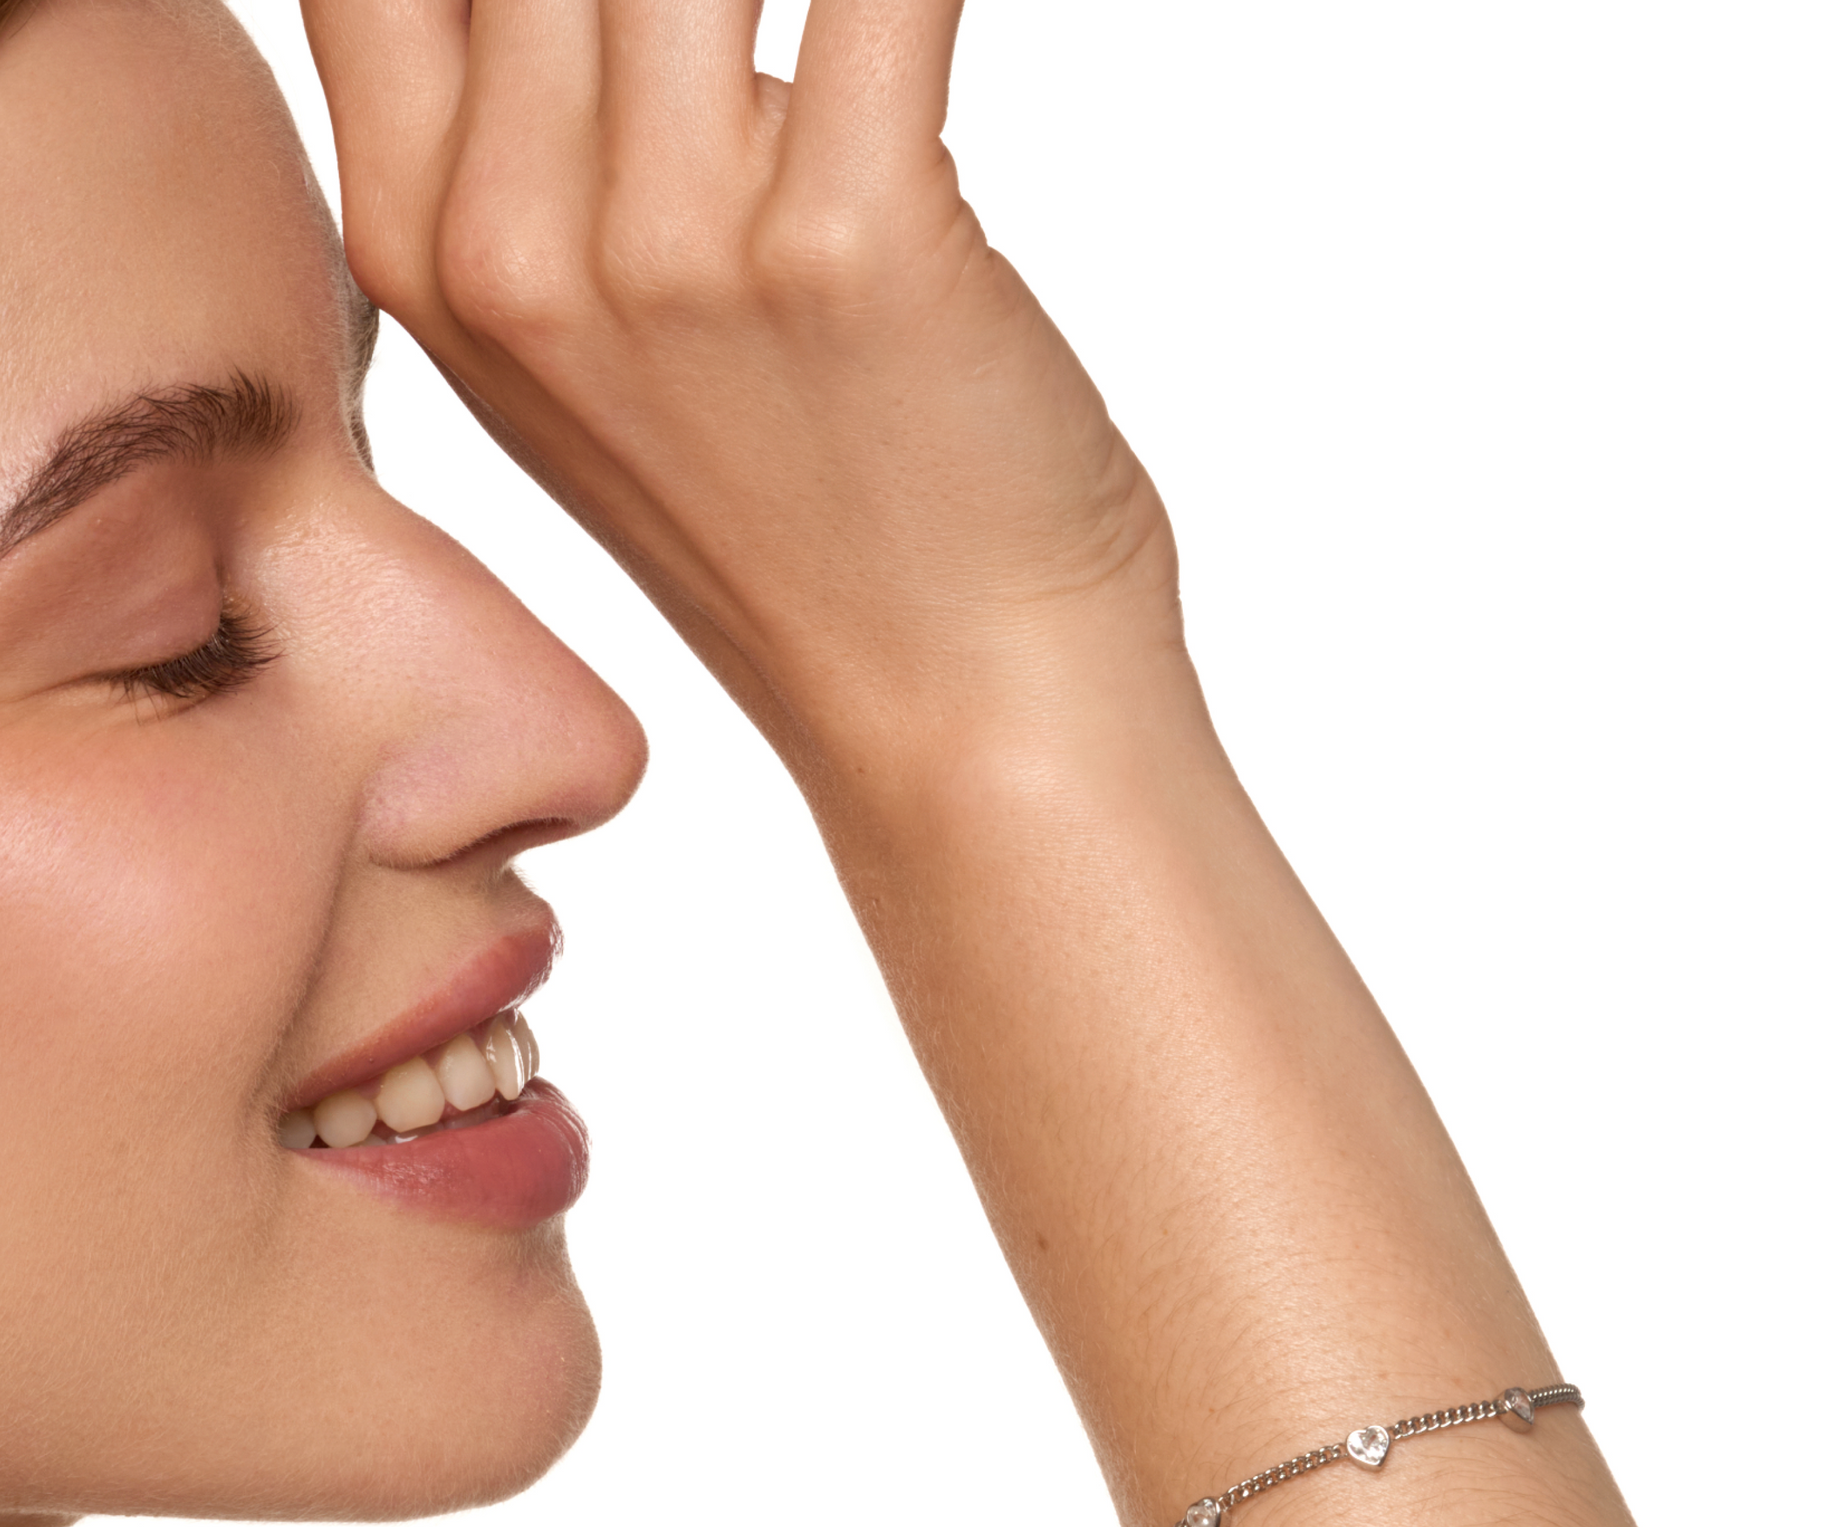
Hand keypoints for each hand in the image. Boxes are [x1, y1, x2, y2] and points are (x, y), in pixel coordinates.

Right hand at [300, 0, 1180, 791]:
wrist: (963, 715)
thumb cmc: (814, 526)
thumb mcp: (591, 356)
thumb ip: (541, 153)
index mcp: (422, 252)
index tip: (614, 33)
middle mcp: (511, 244)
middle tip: (755, 81)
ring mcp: (667, 248)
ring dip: (787, 6)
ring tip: (851, 62)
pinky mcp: (848, 237)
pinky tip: (916, 25)